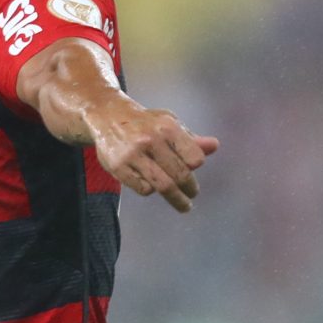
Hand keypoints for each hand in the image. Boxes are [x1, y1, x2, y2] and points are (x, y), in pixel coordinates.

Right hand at [95, 108, 219, 212]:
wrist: (107, 116)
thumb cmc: (146, 123)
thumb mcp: (169, 123)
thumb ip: (191, 139)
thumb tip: (214, 146)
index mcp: (167, 127)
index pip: (194, 157)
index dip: (196, 165)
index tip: (194, 169)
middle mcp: (151, 140)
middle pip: (180, 175)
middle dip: (190, 189)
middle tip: (192, 195)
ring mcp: (133, 154)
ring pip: (162, 186)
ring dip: (177, 199)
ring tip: (184, 206)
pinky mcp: (118, 167)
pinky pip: (143, 188)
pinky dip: (152, 190)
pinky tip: (153, 187)